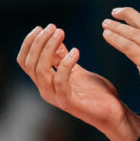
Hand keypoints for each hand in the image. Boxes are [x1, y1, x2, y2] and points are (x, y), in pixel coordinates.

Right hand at [16, 23, 139, 140]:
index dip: (29, 43)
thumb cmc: (96, 94)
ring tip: (61, 33)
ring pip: (41, 70)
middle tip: (53, 27)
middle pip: (30, 63)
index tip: (41, 27)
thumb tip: (55, 38)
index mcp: (45, 82)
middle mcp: (46, 90)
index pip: (25, 61)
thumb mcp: (78, 70)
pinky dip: (66, 64)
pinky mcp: (69, 103)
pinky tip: (76, 51)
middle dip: (39, 42)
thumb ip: (63, 58)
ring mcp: (56, 97)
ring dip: (49, 48)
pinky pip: (60, 81)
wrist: (114, 113)